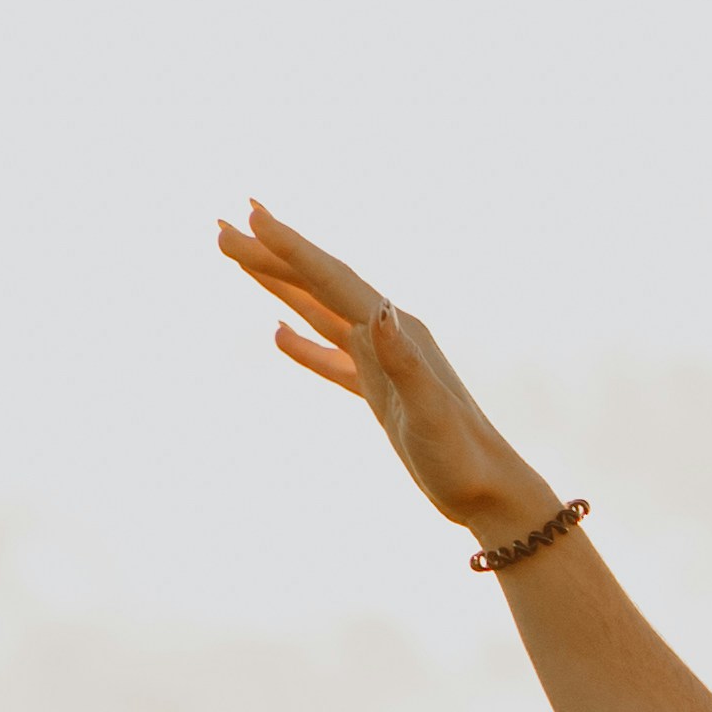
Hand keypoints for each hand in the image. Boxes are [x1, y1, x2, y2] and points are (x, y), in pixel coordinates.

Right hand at [219, 199, 552, 544]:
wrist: (490, 495)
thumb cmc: (462, 460)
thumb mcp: (430, 414)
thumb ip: (404, 363)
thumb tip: (376, 311)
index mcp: (396, 333)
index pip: (333, 280)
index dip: (291, 248)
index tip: (251, 216)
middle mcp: (388, 337)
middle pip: (318, 285)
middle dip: (270, 255)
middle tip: (221, 226)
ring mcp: (382, 363)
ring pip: (319, 312)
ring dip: (279, 284)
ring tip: (239, 257)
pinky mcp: (380, 393)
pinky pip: (332, 358)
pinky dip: (303, 344)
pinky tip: (278, 334)